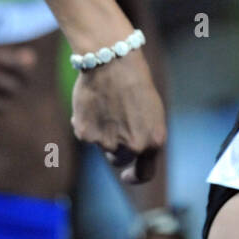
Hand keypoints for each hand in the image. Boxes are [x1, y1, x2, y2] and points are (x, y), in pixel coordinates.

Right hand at [70, 48, 165, 184]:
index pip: (145, 174)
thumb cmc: (135, 83)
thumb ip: (144, 135)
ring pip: (102, 146)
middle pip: (119, 160)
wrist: (113, 62)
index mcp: (153, 142)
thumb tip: (133, 152)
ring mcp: (106, 143)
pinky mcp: (85, 135)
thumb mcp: (152, 112)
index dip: (134, 177)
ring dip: (102, 132)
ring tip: (106, 105)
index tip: (127, 175)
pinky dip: (87, 122)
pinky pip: (86, 134)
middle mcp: (132, 147)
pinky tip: (92, 103)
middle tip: (115, 123)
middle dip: (117, 148)